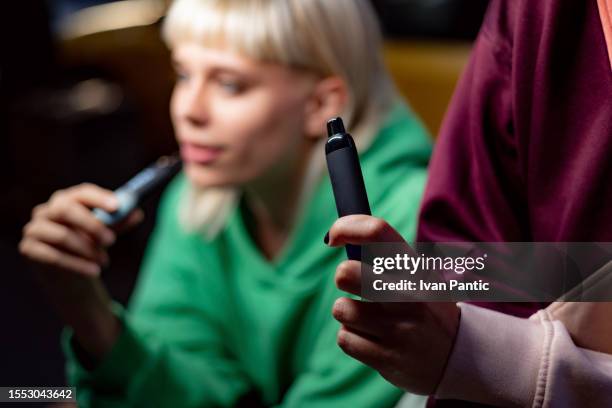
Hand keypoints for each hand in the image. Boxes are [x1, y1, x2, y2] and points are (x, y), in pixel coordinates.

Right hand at [19, 183, 142, 358]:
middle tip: (112, 240)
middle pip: (66, 209)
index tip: (117, 206)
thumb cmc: (88, 245)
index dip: (99, 198)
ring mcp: (34, 229)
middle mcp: (46, 210)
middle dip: (92, 225)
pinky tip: (94, 272)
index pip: (81, 193)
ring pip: (62, 235)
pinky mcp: (28, 249)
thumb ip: (119, 223)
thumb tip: (137, 213)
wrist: (68, 274)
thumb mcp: (105, 233)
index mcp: (67, 200)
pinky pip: (53, 256)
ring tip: (105, 262)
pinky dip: (77, 265)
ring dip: (87, 250)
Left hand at [327, 215, 460, 394]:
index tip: (333, 237)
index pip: (377, 232)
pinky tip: (374, 339)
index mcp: (417, 269)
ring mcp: (398, 329)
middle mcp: (409, 296)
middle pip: (347, 273)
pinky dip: (353, 338)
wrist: (458, 358)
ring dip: (348, 312)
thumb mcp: (421, 275)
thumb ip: (386, 256)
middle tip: (353, 282)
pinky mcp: (387, 357)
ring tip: (370, 318)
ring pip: (342, 309)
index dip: (347, 228)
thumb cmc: (427, 307)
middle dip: (343, 276)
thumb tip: (340, 234)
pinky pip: (345, 338)